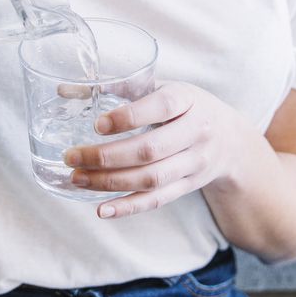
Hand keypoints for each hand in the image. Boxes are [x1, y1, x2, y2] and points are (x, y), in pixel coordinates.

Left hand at [62, 81, 257, 219]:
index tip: (96, 125)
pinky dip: (128, 207)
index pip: (161, 107)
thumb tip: (64, 89)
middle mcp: (196, 132)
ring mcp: (195, 163)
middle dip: (107, 157)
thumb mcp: (163, 88)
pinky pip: (157, 200)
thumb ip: (119, 87)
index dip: (128, 117)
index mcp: (187, 99)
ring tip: (77, 178)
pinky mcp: (189, 186)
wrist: (232, 140)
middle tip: (72, 157)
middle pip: (151, 150)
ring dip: (110, 183)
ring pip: (151, 179)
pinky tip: (102, 209)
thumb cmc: (186, 107)